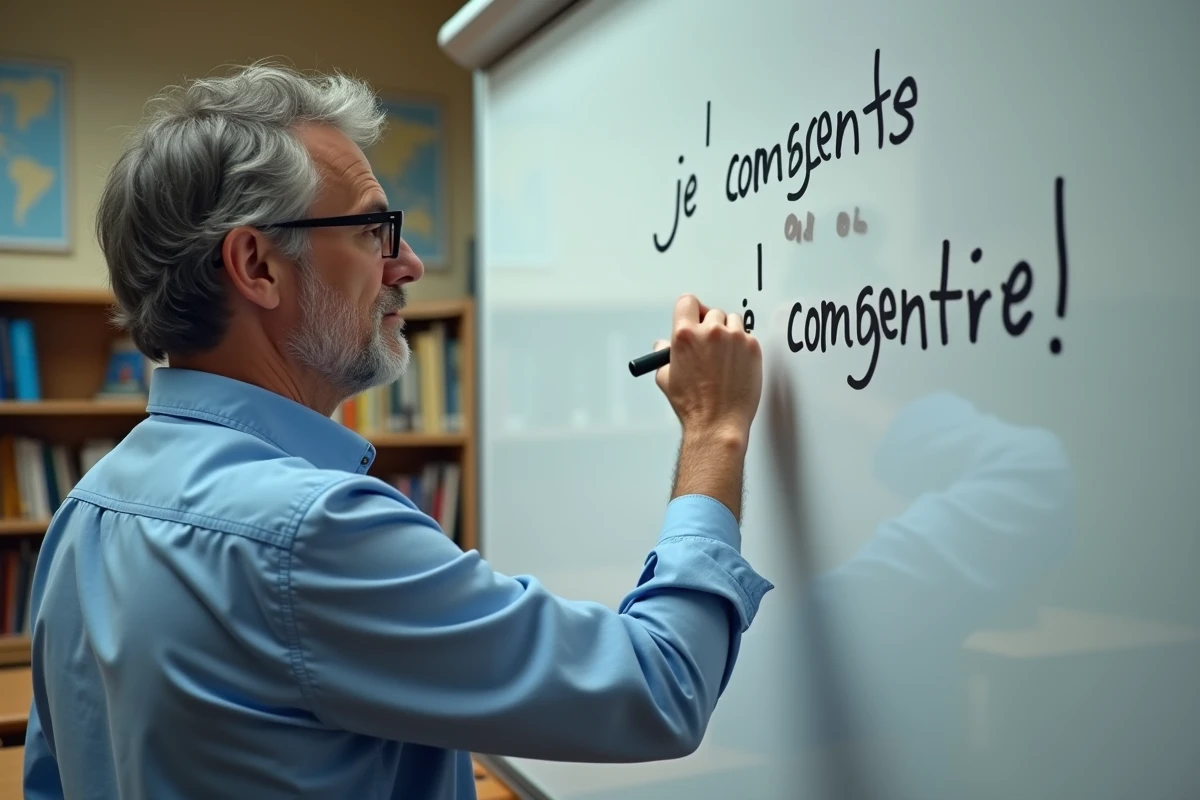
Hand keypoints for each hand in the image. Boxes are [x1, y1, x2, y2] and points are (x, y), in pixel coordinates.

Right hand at [653, 294, 762, 446]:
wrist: (718, 422)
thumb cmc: (694, 405)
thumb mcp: (666, 378)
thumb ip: (664, 356)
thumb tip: (663, 346)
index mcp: (685, 335)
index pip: (687, 302)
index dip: (690, 310)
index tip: (694, 316)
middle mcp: (710, 332)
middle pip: (712, 311)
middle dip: (710, 325)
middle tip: (709, 344)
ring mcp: (734, 338)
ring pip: (732, 321)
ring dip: (728, 333)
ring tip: (723, 356)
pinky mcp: (752, 347)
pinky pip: (747, 336)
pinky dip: (742, 346)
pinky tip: (735, 364)